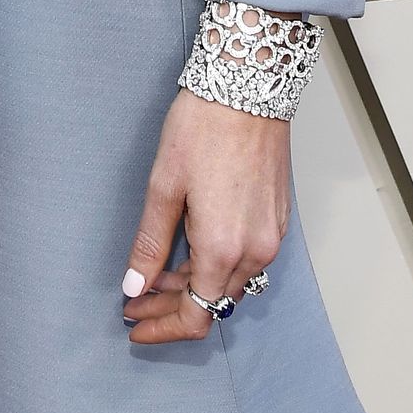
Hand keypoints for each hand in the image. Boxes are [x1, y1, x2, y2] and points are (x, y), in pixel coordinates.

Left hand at [120, 90, 289, 343]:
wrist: (248, 86)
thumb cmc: (202, 127)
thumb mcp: (163, 186)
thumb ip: (150, 242)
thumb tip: (134, 286)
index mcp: (223, 248)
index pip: (196, 316)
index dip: (162, 327)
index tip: (134, 324)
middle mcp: (255, 251)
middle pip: (214, 302)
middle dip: (172, 306)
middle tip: (135, 298)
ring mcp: (271, 235)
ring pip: (231, 281)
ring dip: (195, 284)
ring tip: (156, 273)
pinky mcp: (278, 217)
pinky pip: (247, 259)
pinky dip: (216, 263)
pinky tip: (189, 247)